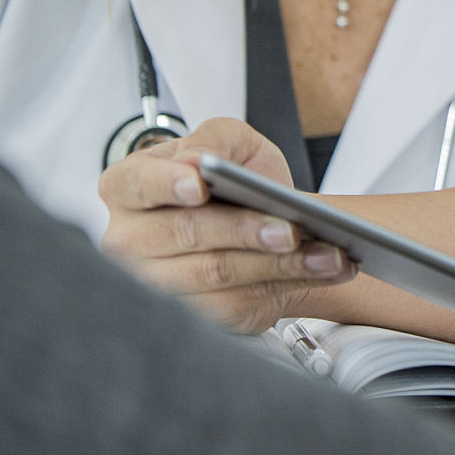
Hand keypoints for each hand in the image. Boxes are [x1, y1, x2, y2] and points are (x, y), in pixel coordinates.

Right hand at [98, 117, 355, 331]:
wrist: (258, 220)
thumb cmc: (232, 179)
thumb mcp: (228, 141)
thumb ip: (213, 140)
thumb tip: (197, 159)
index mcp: (129, 187)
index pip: (140, 184)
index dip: (168, 184)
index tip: (198, 184)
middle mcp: (131, 240)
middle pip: (188, 233)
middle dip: (245, 230)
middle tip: (289, 228)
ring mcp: (158, 283)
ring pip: (219, 274)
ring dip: (281, 264)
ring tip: (326, 252)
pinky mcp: (194, 314)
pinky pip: (241, 302)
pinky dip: (291, 283)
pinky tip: (322, 269)